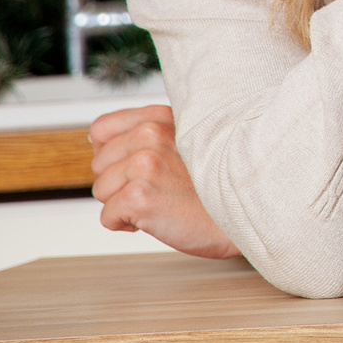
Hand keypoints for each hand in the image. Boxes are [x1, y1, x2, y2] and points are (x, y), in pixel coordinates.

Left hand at [89, 105, 239, 258]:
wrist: (248, 212)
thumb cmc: (219, 183)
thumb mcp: (186, 141)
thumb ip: (146, 134)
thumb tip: (94, 139)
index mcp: (161, 118)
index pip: (102, 129)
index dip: (113, 153)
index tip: (137, 167)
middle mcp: (150, 135)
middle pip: (99, 164)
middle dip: (121, 181)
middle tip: (160, 187)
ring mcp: (144, 164)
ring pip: (101, 191)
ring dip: (124, 203)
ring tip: (161, 201)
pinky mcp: (139, 196)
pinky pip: (108, 217)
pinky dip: (127, 224)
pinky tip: (157, 217)